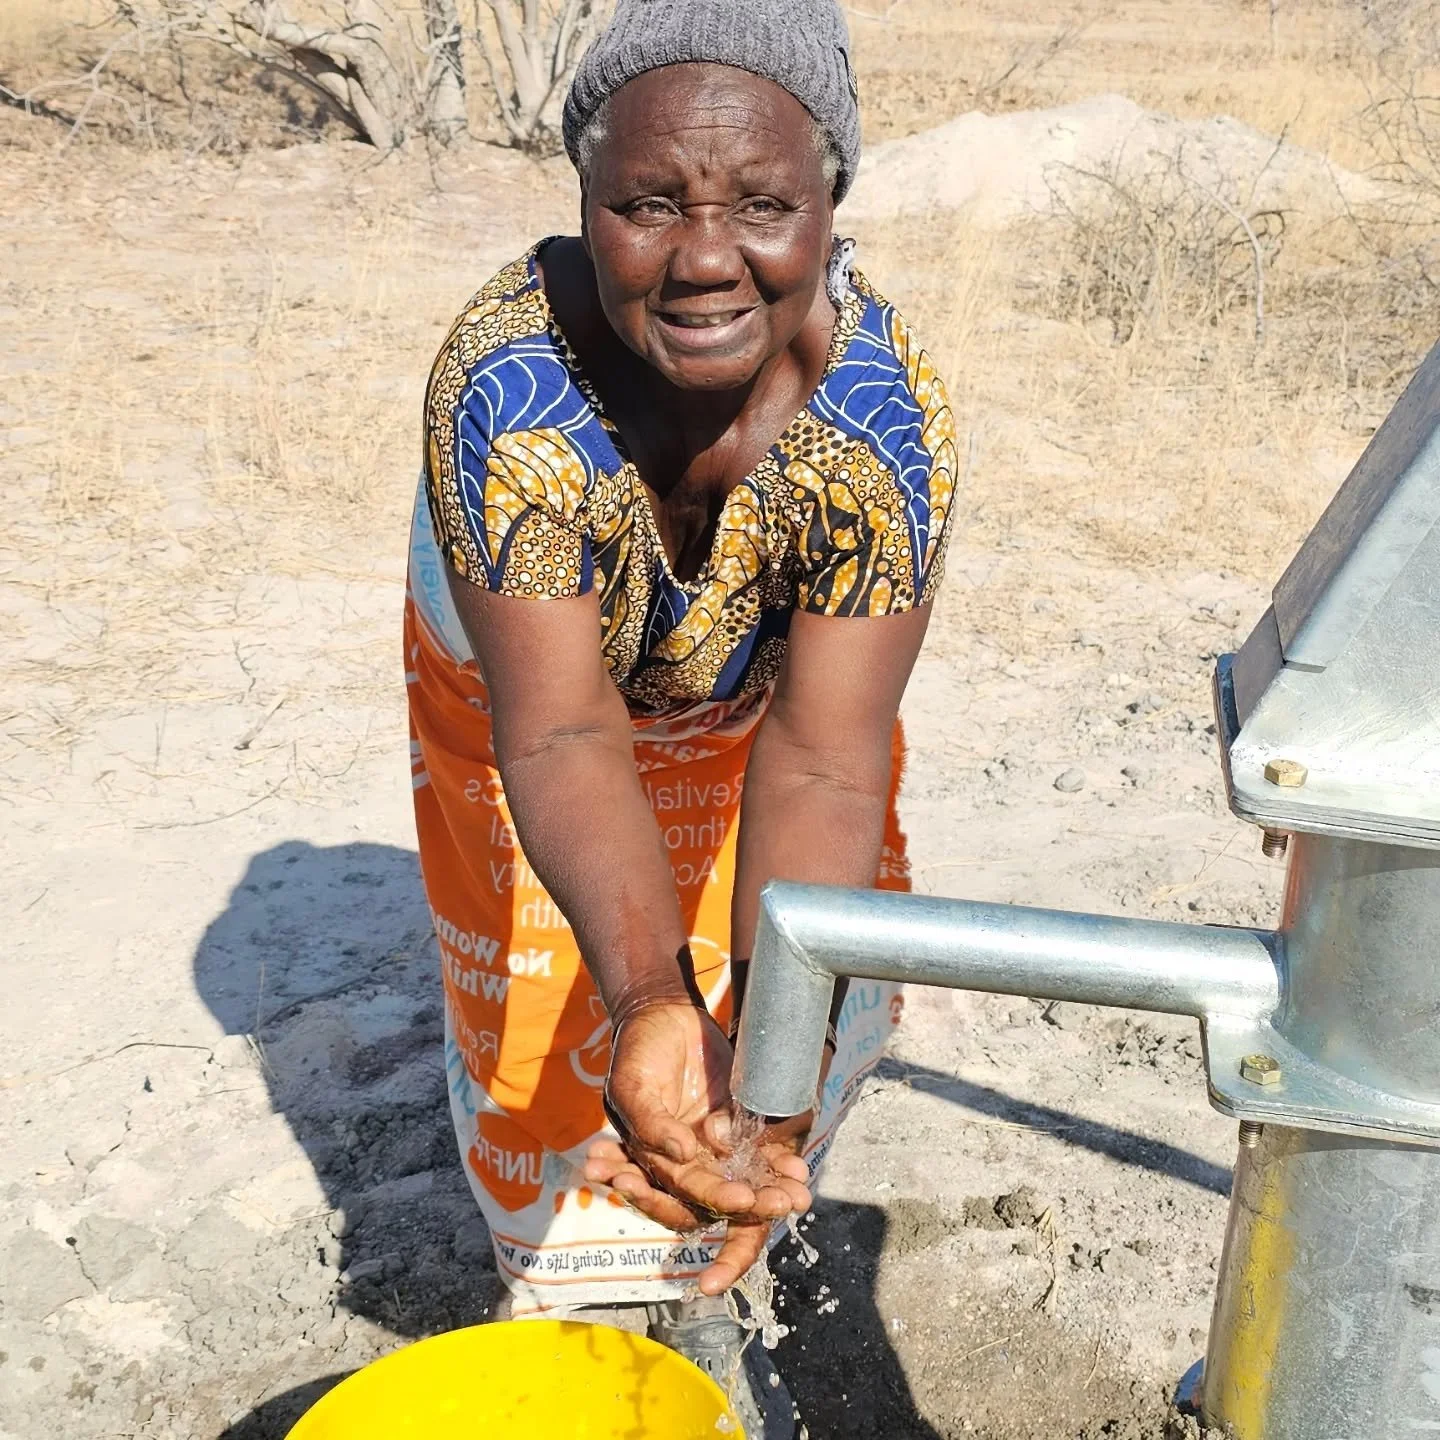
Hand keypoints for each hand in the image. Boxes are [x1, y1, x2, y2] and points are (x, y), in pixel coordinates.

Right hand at [584, 1001, 811, 1293]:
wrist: (662, 1013)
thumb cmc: (638, 1051)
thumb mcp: (632, 1085)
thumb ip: (651, 1123)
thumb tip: (682, 1154)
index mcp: (655, 1158)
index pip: (683, 1193)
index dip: (711, 1199)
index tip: (740, 1198)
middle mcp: (686, 1159)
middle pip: (720, 1193)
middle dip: (752, 1203)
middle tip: (782, 1203)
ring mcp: (713, 1143)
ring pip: (744, 1178)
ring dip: (771, 1191)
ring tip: (798, 1196)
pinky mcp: (736, 1123)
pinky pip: (759, 1150)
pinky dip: (778, 1163)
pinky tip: (797, 1170)